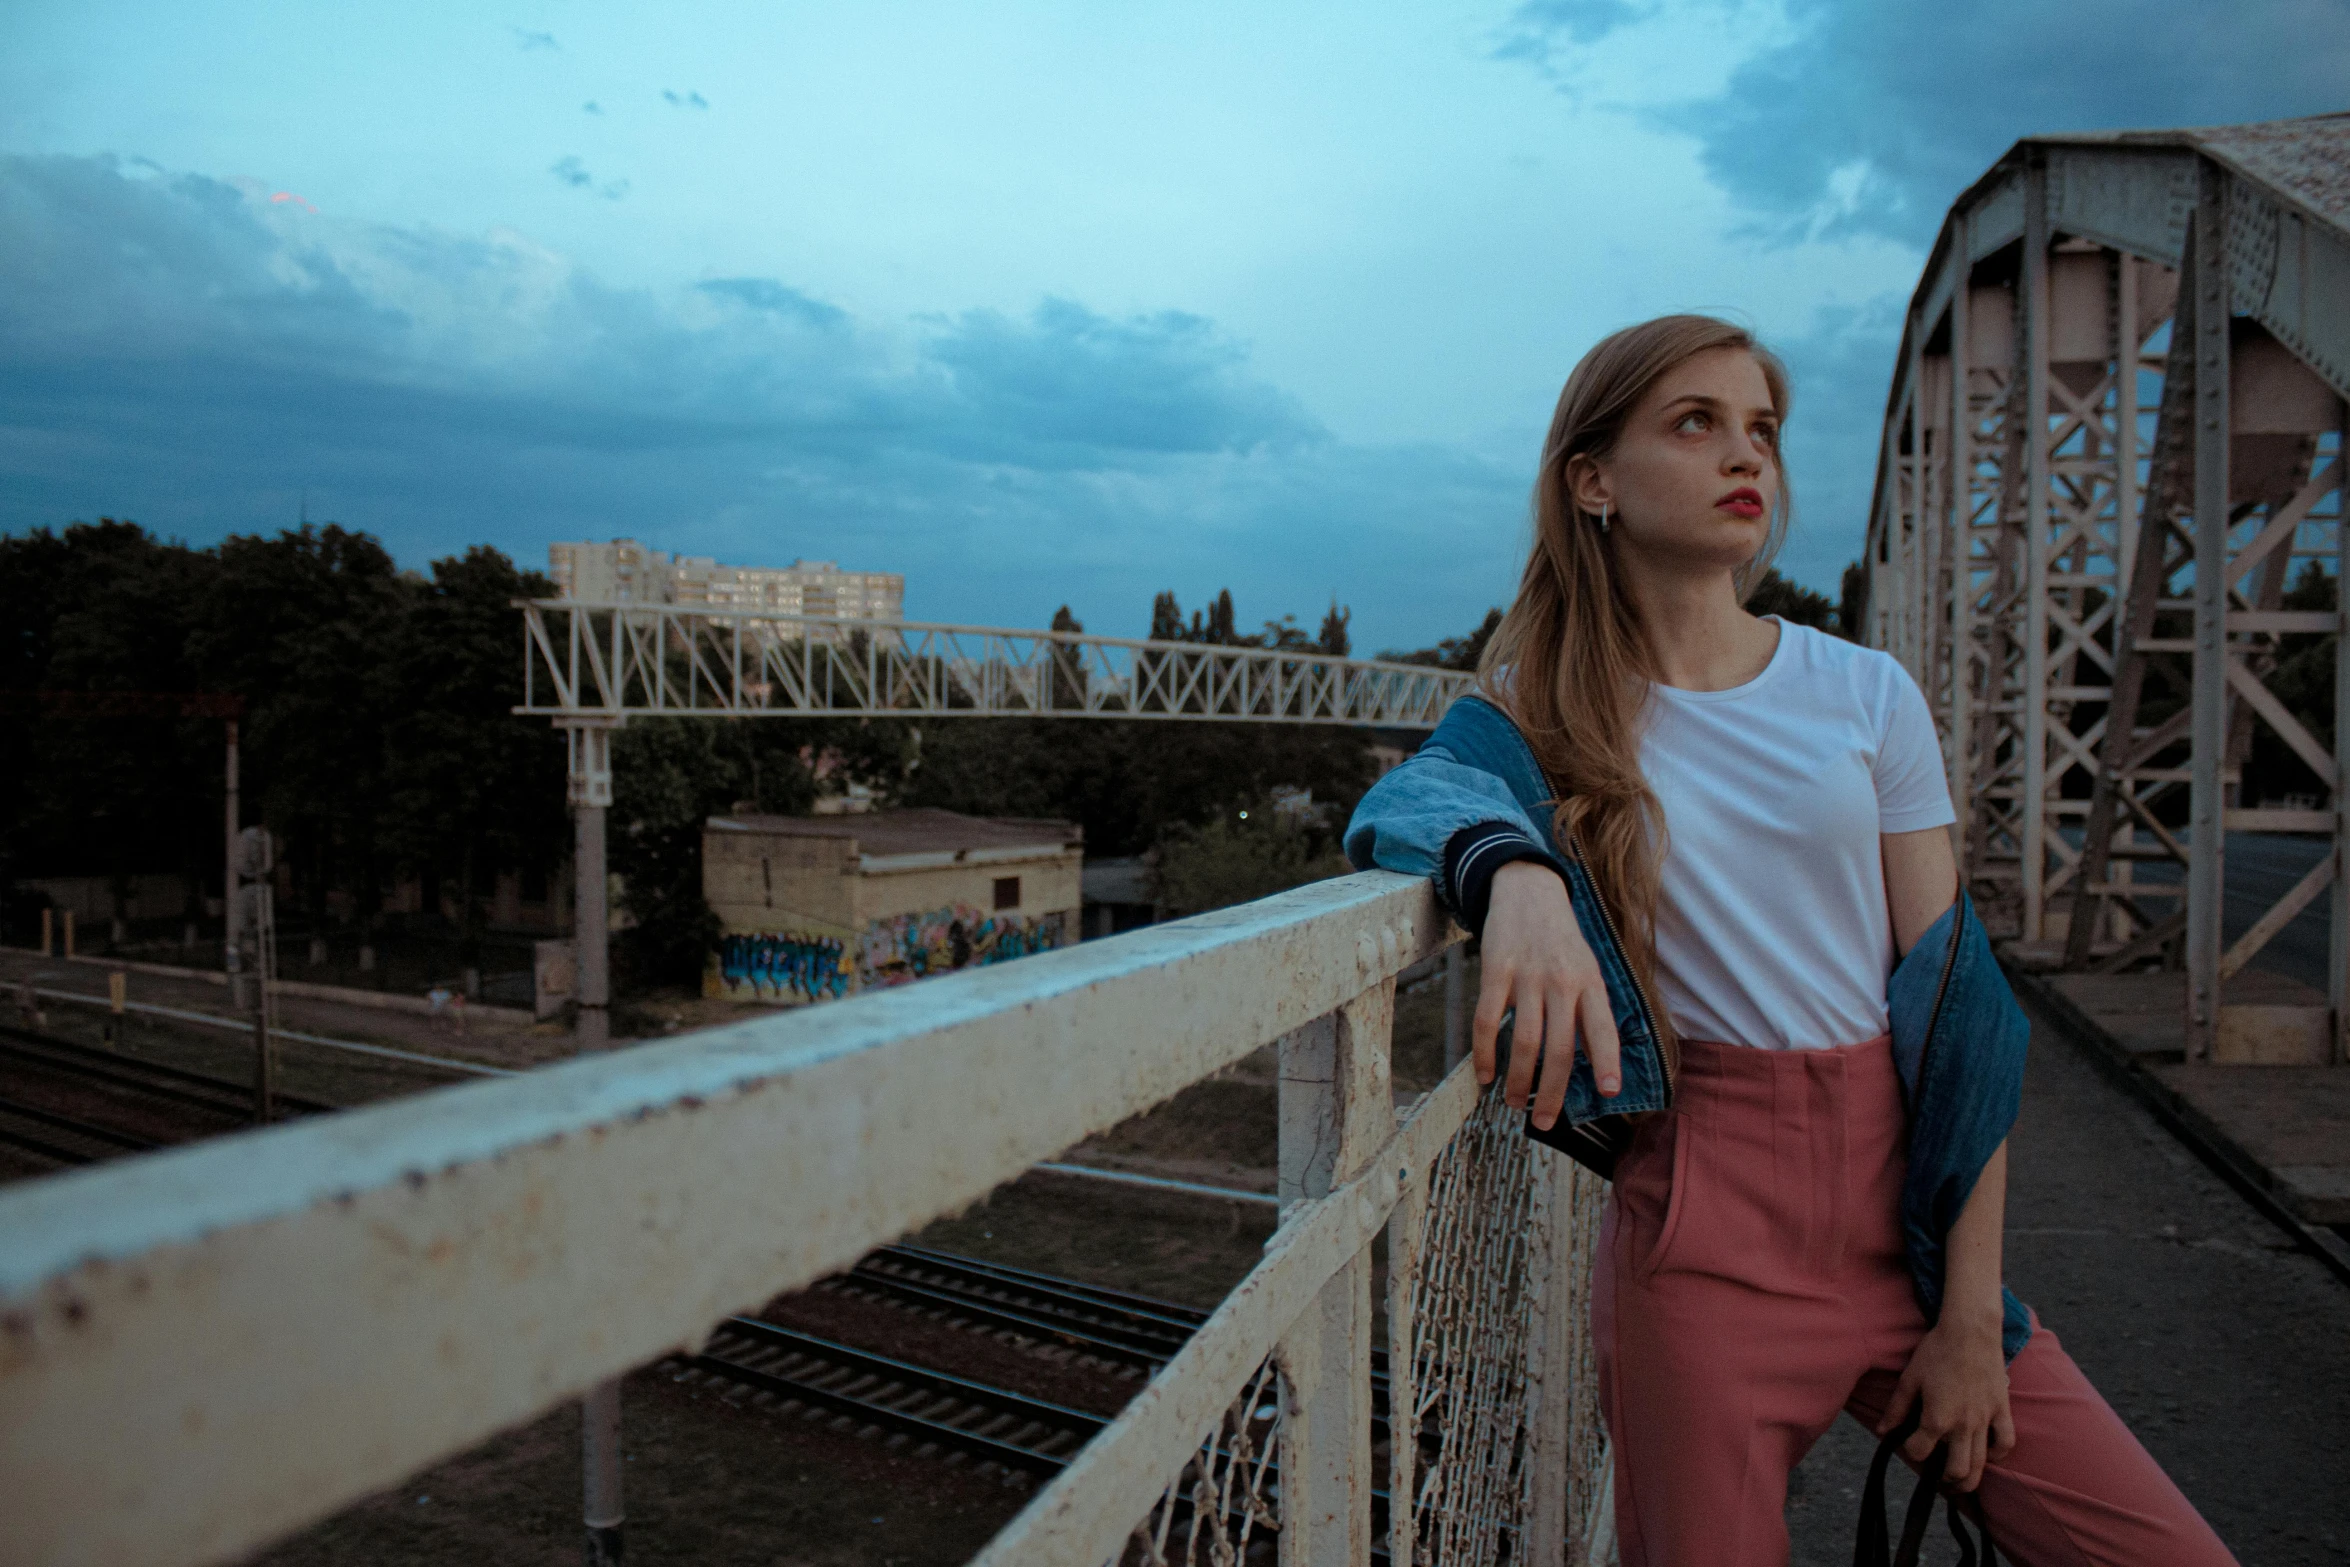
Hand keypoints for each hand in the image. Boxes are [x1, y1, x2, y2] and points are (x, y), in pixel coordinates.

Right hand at [1473, 861, 1621, 1128]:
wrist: (1528, 892)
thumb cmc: (1562, 941)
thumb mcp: (1587, 968)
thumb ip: (1590, 1011)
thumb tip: (1594, 1065)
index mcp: (1590, 983)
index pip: (1602, 1028)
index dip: (1606, 1061)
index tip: (1608, 1092)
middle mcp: (1561, 982)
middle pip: (1559, 1048)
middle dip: (1552, 1092)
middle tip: (1545, 1121)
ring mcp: (1527, 976)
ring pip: (1523, 1041)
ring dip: (1517, 1080)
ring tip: (1513, 1102)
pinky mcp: (1495, 970)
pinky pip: (1487, 1020)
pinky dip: (1485, 1053)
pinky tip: (1485, 1074)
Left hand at [1878, 1313, 2015, 1491]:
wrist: (1970, 1331)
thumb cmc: (1936, 1351)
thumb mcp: (1909, 1378)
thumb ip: (1896, 1408)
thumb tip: (1882, 1430)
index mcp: (1936, 1418)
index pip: (1919, 1451)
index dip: (1910, 1450)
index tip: (1908, 1443)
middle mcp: (1962, 1425)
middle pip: (1956, 1469)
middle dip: (1945, 1479)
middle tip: (1939, 1478)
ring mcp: (1985, 1420)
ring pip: (1982, 1463)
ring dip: (1970, 1478)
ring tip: (1960, 1481)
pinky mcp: (2002, 1410)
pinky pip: (2006, 1441)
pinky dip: (1999, 1454)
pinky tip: (1990, 1455)